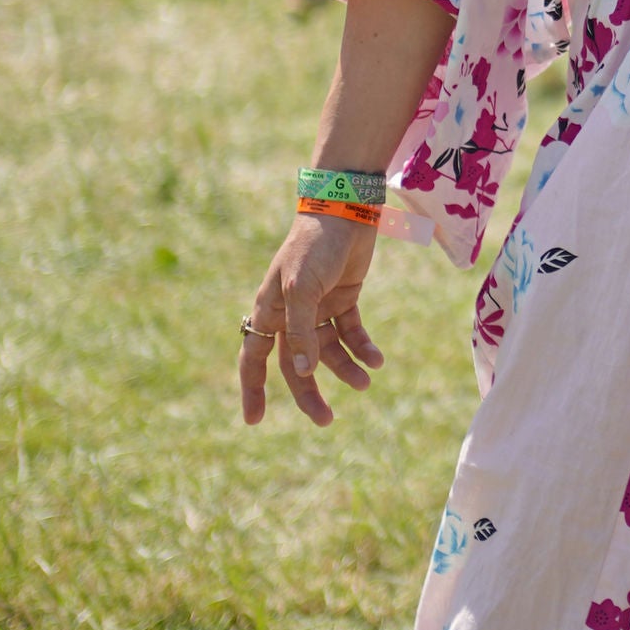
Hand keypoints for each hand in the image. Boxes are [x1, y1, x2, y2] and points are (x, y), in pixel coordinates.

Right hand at [237, 211, 382, 426]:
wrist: (346, 208)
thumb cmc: (314, 246)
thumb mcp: (302, 289)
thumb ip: (301, 331)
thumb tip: (303, 372)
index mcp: (270, 310)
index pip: (254, 357)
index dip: (252, 389)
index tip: (254, 421)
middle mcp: (291, 313)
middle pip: (296, 364)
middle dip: (309, 392)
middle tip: (326, 420)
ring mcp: (318, 306)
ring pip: (327, 351)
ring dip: (345, 369)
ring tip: (365, 383)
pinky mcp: (344, 297)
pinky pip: (350, 332)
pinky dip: (363, 348)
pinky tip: (377, 360)